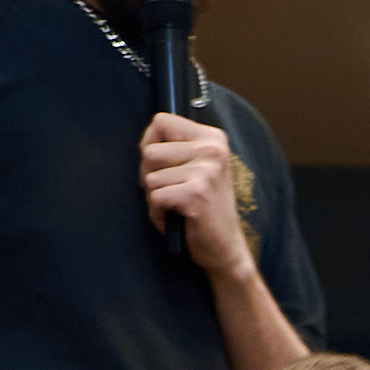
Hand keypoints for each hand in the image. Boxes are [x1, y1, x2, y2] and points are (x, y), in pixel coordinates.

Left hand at [142, 112, 254, 275]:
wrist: (225, 247)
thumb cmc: (205, 208)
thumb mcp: (198, 168)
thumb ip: (176, 148)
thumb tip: (145, 141)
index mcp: (213, 138)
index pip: (161, 121)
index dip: (150, 143)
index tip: (160, 165)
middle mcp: (212, 150)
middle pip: (149, 151)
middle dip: (149, 175)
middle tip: (170, 192)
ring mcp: (206, 171)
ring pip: (150, 177)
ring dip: (154, 197)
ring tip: (175, 207)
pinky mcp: (196, 194)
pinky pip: (155, 198)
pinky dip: (158, 214)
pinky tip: (175, 219)